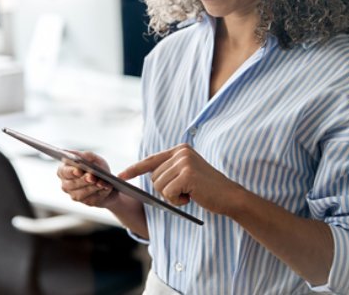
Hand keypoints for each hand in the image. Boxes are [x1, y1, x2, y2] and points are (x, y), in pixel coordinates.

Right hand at [56, 151, 117, 208]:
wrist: (109, 181)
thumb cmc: (97, 167)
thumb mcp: (94, 158)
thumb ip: (87, 156)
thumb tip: (82, 155)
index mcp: (64, 170)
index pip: (63, 171)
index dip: (70, 171)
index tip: (78, 170)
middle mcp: (66, 185)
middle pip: (71, 184)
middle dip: (83, 180)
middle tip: (91, 177)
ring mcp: (75, 195)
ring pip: (81, 193)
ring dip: (93, 187)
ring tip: (101, 182)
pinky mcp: (87, 202)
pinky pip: (93, 199)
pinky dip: (101, 192)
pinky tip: (107, 187)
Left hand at [119, 143, 241, 215]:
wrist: (228, 196)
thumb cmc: (206, 188)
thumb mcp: (187, 173)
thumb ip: (170, 169)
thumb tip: (145, 175)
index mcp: (180, 149)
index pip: (151, 159)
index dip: (134, 168)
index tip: (120, 175)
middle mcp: (181, 151)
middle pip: (153, 177)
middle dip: (165, 190)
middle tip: (185, 191)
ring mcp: (184, 161)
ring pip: (159, 186)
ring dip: (171, 196)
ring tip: (189, 193)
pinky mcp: (187, 174)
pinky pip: (168, 193)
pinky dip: (177, 201)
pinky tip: (191, 197)